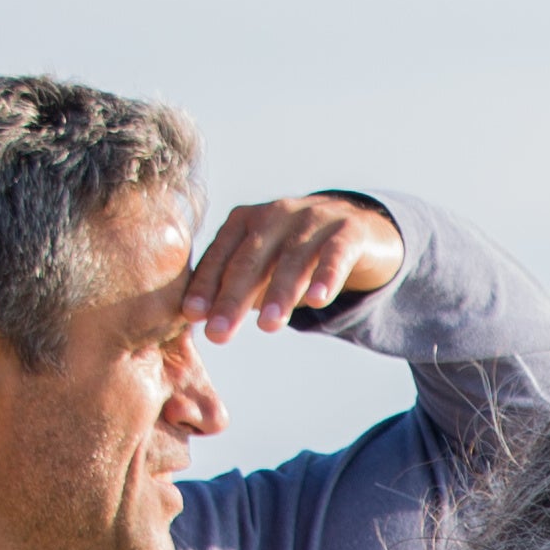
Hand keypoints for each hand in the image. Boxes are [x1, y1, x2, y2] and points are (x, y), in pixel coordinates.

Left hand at [186, 192, 402, 342]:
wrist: (358, 226)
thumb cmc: (297, 252)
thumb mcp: (262, 264)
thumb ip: (233, 284)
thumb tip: (194, 319)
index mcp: (245, 222)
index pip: (220, 256)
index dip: (205, 285)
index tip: (192, 316)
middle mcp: (274, 215)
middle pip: (249, 261)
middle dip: (232, 298)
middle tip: (219, 333)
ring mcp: (312, 220)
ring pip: (291, 259)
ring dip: (278, 293)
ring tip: (268, 326)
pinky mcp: (348, 231)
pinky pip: (335, 254)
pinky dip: (326, 276)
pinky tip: (318, 300)